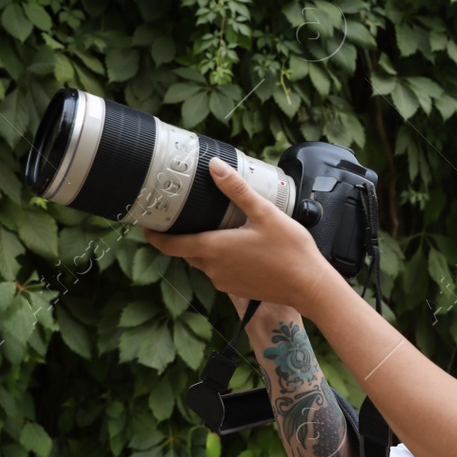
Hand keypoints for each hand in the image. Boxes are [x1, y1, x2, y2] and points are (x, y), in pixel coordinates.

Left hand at [142, 160, 333, 313]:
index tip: (146, 224)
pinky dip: (221, 258)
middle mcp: (213, 268)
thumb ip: (236, 190)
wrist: (309, 286)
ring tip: (218, 227)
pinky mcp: (237, 288)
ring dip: (204, 246)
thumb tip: (215, 168)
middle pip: (186, 251)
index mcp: (213, 248)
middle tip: (185, 216)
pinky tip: (239, 246)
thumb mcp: (264, 213)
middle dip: (182, 236)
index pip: (169, 245)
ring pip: (203, 261)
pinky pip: (219, 271)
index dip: (154, 235)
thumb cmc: (290, 251)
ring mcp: (224, 281)